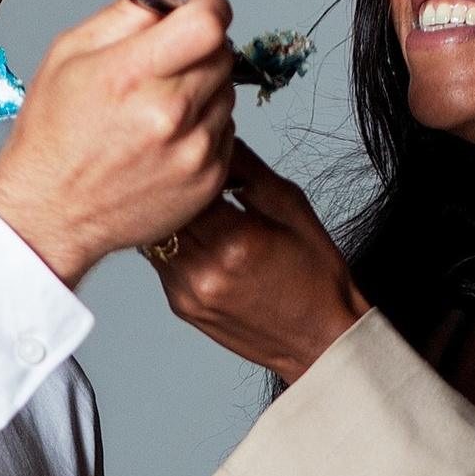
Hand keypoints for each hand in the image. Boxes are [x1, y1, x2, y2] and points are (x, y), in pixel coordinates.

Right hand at [0, 0, 236, 289]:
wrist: (49, 212)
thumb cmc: (54, 132)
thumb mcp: (72, 54)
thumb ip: (129, 12)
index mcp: (131, 74)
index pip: (209, 21)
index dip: (210, 4)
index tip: (198, 7)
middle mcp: (168, 115)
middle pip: (222, 52)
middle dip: (201, 45)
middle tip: (167, 60)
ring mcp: (192, 153)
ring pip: (227, 92)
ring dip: (204, 86)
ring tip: (160, 104)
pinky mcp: (206, 182)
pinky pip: (228, 132)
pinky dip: (205, 126)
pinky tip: (167, 136)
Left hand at [149, 144, 368, 385]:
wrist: (318, 340)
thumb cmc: (314, 276)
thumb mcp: (290, 207)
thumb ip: (247, 168)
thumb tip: (217, 135)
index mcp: (235, 241)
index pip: (188, 180)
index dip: (191, 157)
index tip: (199, 143)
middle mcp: (204, 270)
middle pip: (165, 206)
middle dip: (174, 181)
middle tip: (185, 162)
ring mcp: (188, 292)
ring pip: (156, 234)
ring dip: (169, 212)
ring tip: (188, 197)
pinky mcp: (181, 306)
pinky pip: (161, 260)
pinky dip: (173, 241)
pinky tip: (196, 234)